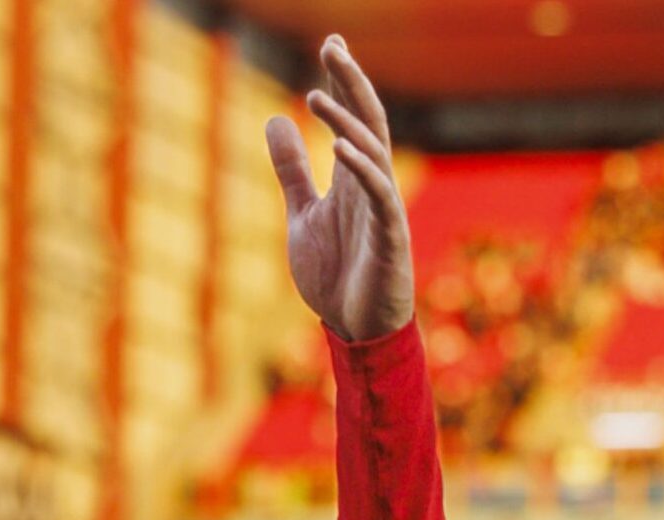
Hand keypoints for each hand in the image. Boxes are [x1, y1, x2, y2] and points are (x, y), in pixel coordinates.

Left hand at [266, 35, 413, 342]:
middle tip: (333, 45)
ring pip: (372, 150)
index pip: (353, 117)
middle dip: (351, 82)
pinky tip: (339, 146)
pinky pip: (378, 194)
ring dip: (347, 121)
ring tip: (317, 94)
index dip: (343, 82)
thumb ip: (292, 170)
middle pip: (368, 120)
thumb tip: (274, 119)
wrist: (355, 330)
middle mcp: (372, 184)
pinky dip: (361, 168)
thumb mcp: (301, 214)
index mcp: (353, 178)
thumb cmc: (336, 276)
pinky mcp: (389, 235)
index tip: (331, 44)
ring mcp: (383, 208)